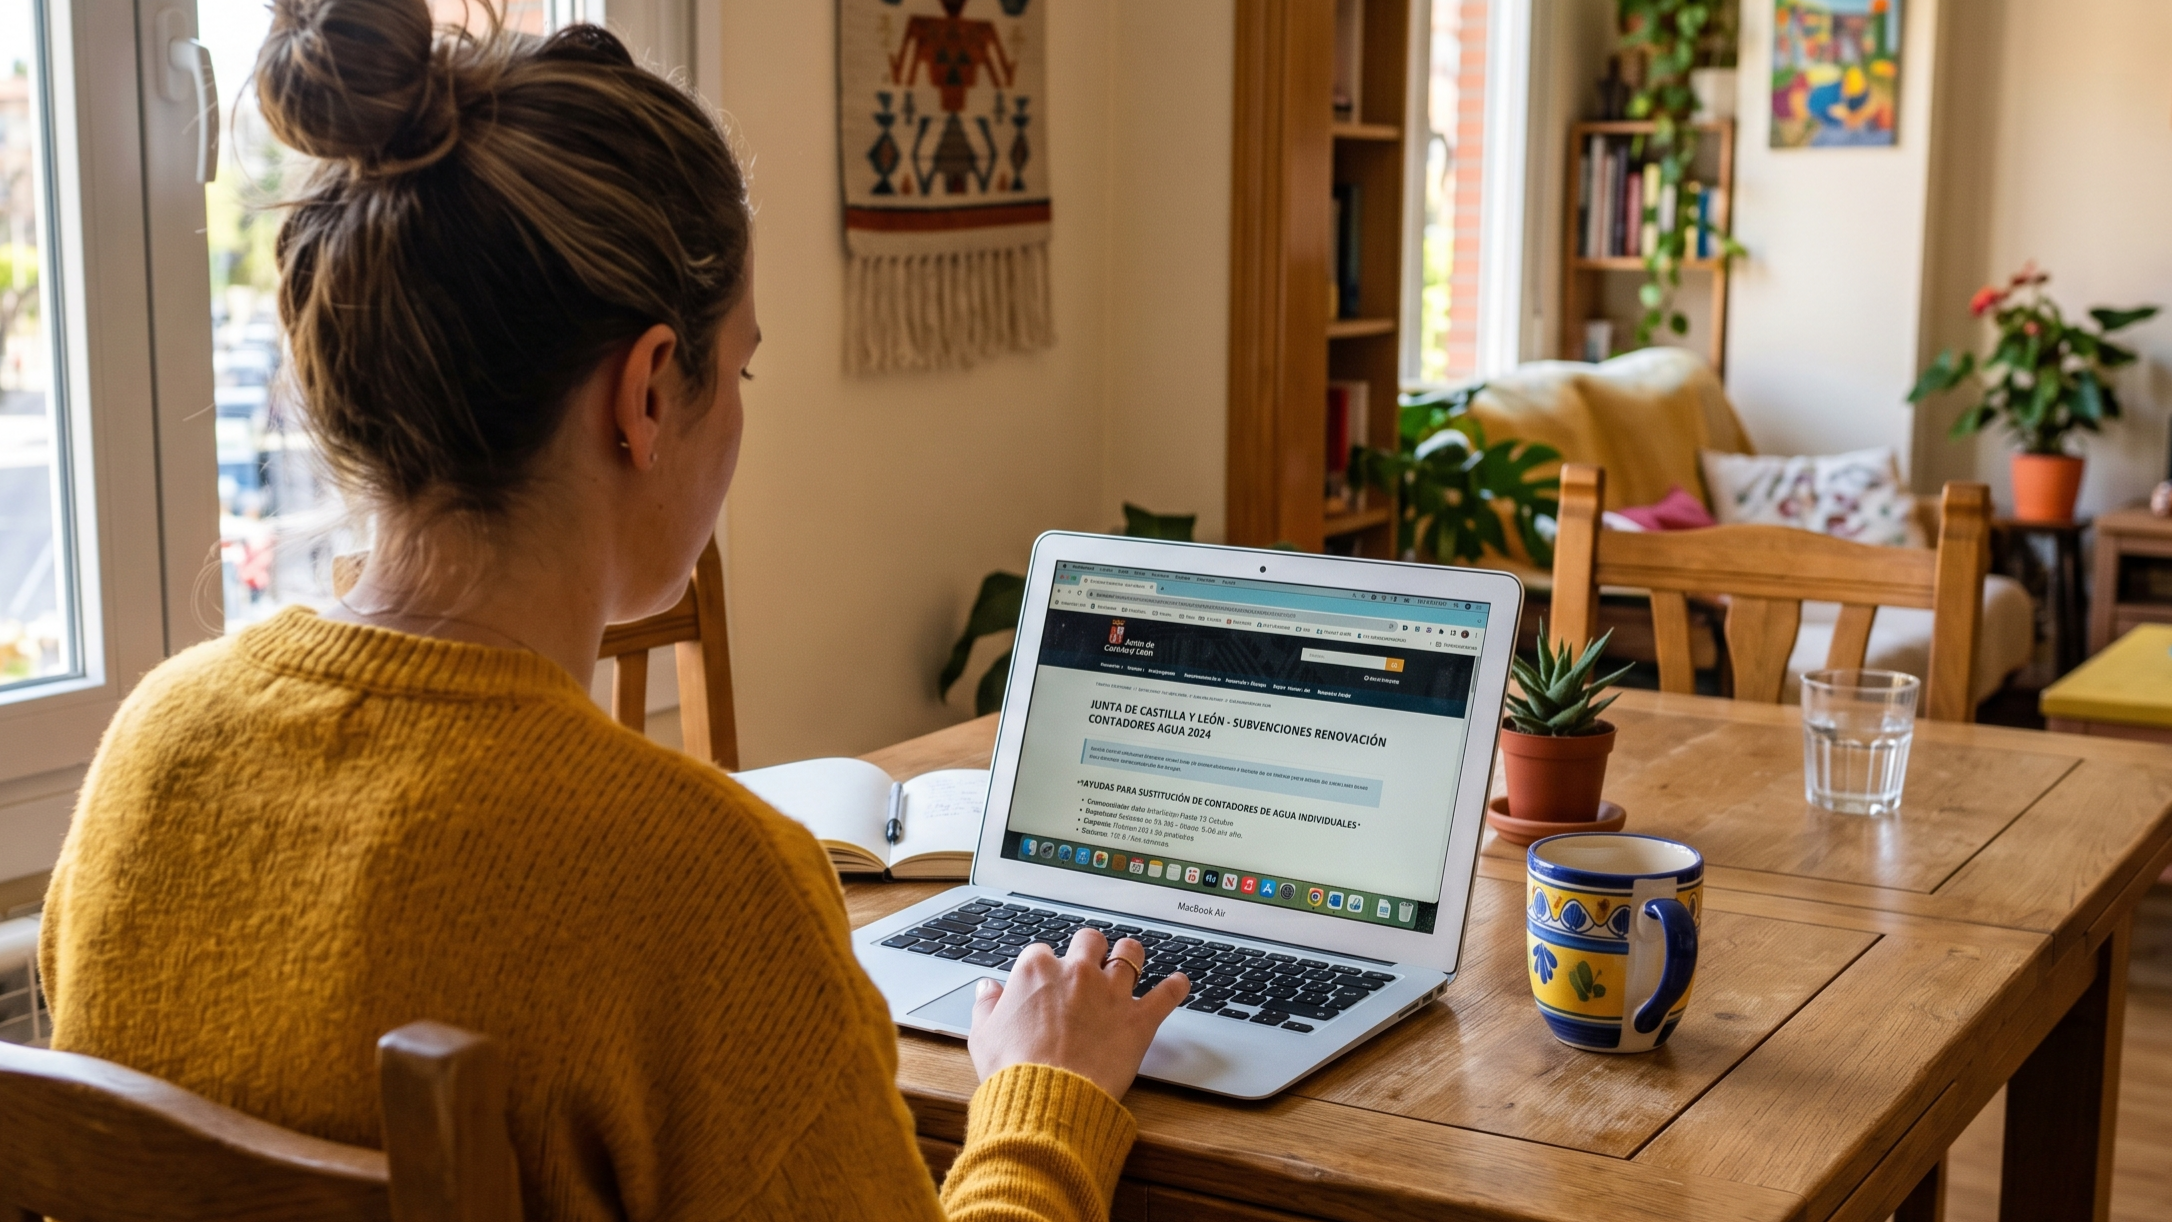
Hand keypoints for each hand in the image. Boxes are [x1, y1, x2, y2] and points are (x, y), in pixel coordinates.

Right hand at [968, 927, 1189, 1100]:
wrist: (1047, 1097)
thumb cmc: (1013, 1070)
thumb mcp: (983, 1035)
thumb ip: (987, 1006)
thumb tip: (988, 989)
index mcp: (1037, 971)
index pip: (1041, 953)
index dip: (1045, 967)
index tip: (1046, 981)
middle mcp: (1077, 973)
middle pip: (1089, 941)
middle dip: (1090, 949)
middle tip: (1090, 961)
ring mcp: (1111, 993)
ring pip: (1130, 954)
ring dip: (1131, 954)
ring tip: (1131, 957)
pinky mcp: (1138, 1020)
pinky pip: (1166, 995)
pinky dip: (1176, 987)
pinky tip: (1181, 983)